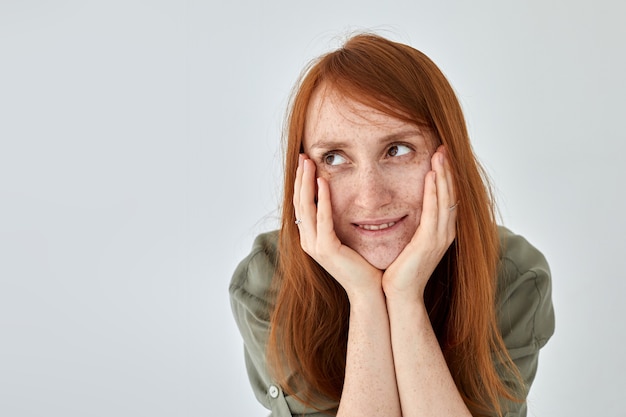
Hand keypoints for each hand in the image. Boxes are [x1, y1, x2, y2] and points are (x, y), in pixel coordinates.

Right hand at [293, 154, 382, 298]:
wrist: (370, 291)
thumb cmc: (364, 265)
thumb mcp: (348, 238)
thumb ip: (340, 221)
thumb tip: (342, 201)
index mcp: (312, 238)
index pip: (302, 205)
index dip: (301, 183)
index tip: (306, 162)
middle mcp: (308, 241)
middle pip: (299, 202)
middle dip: (300, 177)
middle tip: (303, 156)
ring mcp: (314, 246)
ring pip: (305, 207)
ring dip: (306, 182)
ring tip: (308, 162)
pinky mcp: (326, 249)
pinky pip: (322, 218)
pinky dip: (322, 198)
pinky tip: (323, 182)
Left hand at [382, 146, 457, 301]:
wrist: (399, 295)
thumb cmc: (400, 270)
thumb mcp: (409, 242)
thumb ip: (413, 226)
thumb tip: (406, 210)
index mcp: (441, 232)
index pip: (447, 198)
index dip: (447, 177)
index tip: (441, 156)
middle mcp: (445, 232)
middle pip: (451, 194)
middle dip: (449, 170)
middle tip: (444, 147)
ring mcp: (440, 237)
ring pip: (446, 198)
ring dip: (444, 175)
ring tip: (441, 153)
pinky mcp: (430, 242)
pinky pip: (434, 211)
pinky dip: (435, 191)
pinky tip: (432, 175)